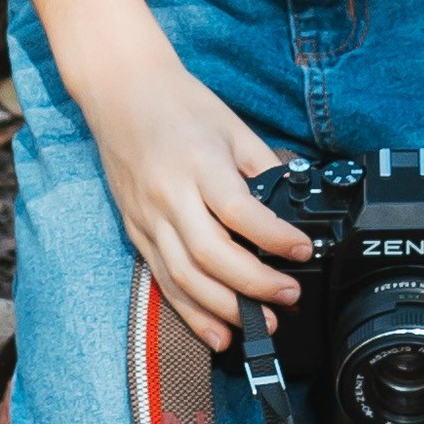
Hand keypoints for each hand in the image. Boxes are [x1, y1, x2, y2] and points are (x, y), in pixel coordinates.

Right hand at [67, 30, 312, 351]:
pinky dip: (190, 311)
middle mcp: (170, 196)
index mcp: (199, 164)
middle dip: (253, 285)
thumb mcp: (233, 127)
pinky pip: (163, 280)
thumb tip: (292, 208)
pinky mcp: (136, 232)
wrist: (121, 92)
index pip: (238, 211)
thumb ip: (262, 168)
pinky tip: (217, 332)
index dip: (274, 237)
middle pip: (210, 254)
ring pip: (184, 277)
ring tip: (260, 324)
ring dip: (224, 309)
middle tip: (288, 296)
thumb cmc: (180, 105)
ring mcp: (148, 218)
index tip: (302, 250)